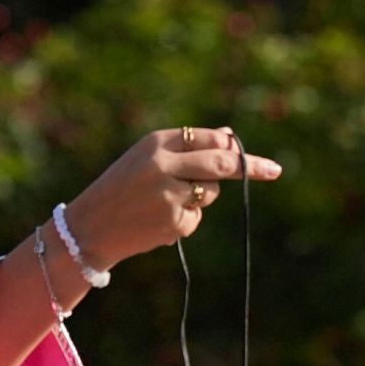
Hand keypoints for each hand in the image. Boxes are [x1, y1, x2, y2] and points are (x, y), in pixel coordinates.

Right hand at [62, 127, 283, 270]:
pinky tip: (158, 221)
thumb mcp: (146, 158)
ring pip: (211, 193)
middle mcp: (164, 165)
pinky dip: (185, 220)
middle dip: (249, 167)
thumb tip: (230, 138)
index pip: (207, 139)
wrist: (90, 227)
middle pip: (221, 163)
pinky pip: (196, 218)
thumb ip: (186, 149)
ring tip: (165, 201)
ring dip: (202, 196)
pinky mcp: (173, 223)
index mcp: (156, 143)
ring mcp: (170, 195)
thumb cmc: (121, 187)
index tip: (254, 151)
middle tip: (274, 170)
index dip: (233, 145)